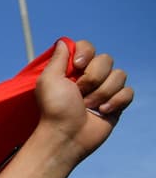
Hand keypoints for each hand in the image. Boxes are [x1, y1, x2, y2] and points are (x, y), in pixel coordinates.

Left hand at [36, 39, 132, 161]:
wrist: (66, 135)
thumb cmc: (54, 109)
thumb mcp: (49, 80)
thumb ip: (57, 59)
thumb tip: (63, 41)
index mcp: (73, 70)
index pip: (88, 47)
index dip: (86, 53)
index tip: (78, 65)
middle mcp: (89, 77)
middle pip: (106, 60)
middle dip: (93, 78)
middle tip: (79, 94)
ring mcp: (104, 90)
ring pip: (119, 75)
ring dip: (102, 93)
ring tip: (87, 107)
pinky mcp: (116, 103)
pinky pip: (128, 91)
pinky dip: (116, 101)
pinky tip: (102, 111)